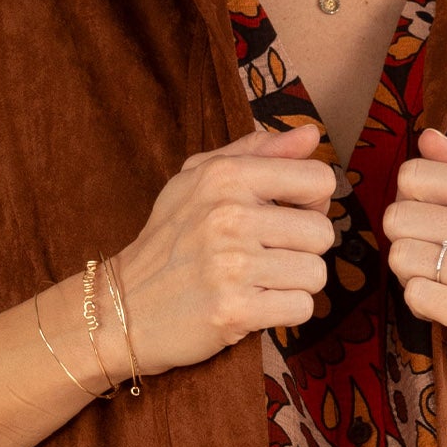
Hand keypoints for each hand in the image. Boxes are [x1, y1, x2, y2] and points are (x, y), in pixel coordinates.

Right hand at [111, 121, 337, 374]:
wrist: (123, 307)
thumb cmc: (169, 240)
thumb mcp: (200, 180)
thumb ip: (257, 152)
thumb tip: (311, 135)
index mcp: (225, 176)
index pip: (318, 180)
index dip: (311, 203)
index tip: (284, 218)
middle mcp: (229, 215)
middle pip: (322, 233)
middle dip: (302, 250)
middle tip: (265, 258)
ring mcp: (231, 265)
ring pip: (316, 273)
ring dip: (294, 284)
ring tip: (258, 282)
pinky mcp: (234, 310)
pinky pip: (301, 308)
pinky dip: (284, 312)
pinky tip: (254, 306)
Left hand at [385, 127, 446, 387]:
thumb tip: (427, 135)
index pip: (412, 174)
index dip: (410, 203)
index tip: (438, 226)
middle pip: (400, 216)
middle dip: (404, 243)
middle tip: (435, 263)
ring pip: (402, 257)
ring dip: (409, 277)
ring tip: (441, 286)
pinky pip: (414, 295)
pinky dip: (418, 306)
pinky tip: (444, 311)